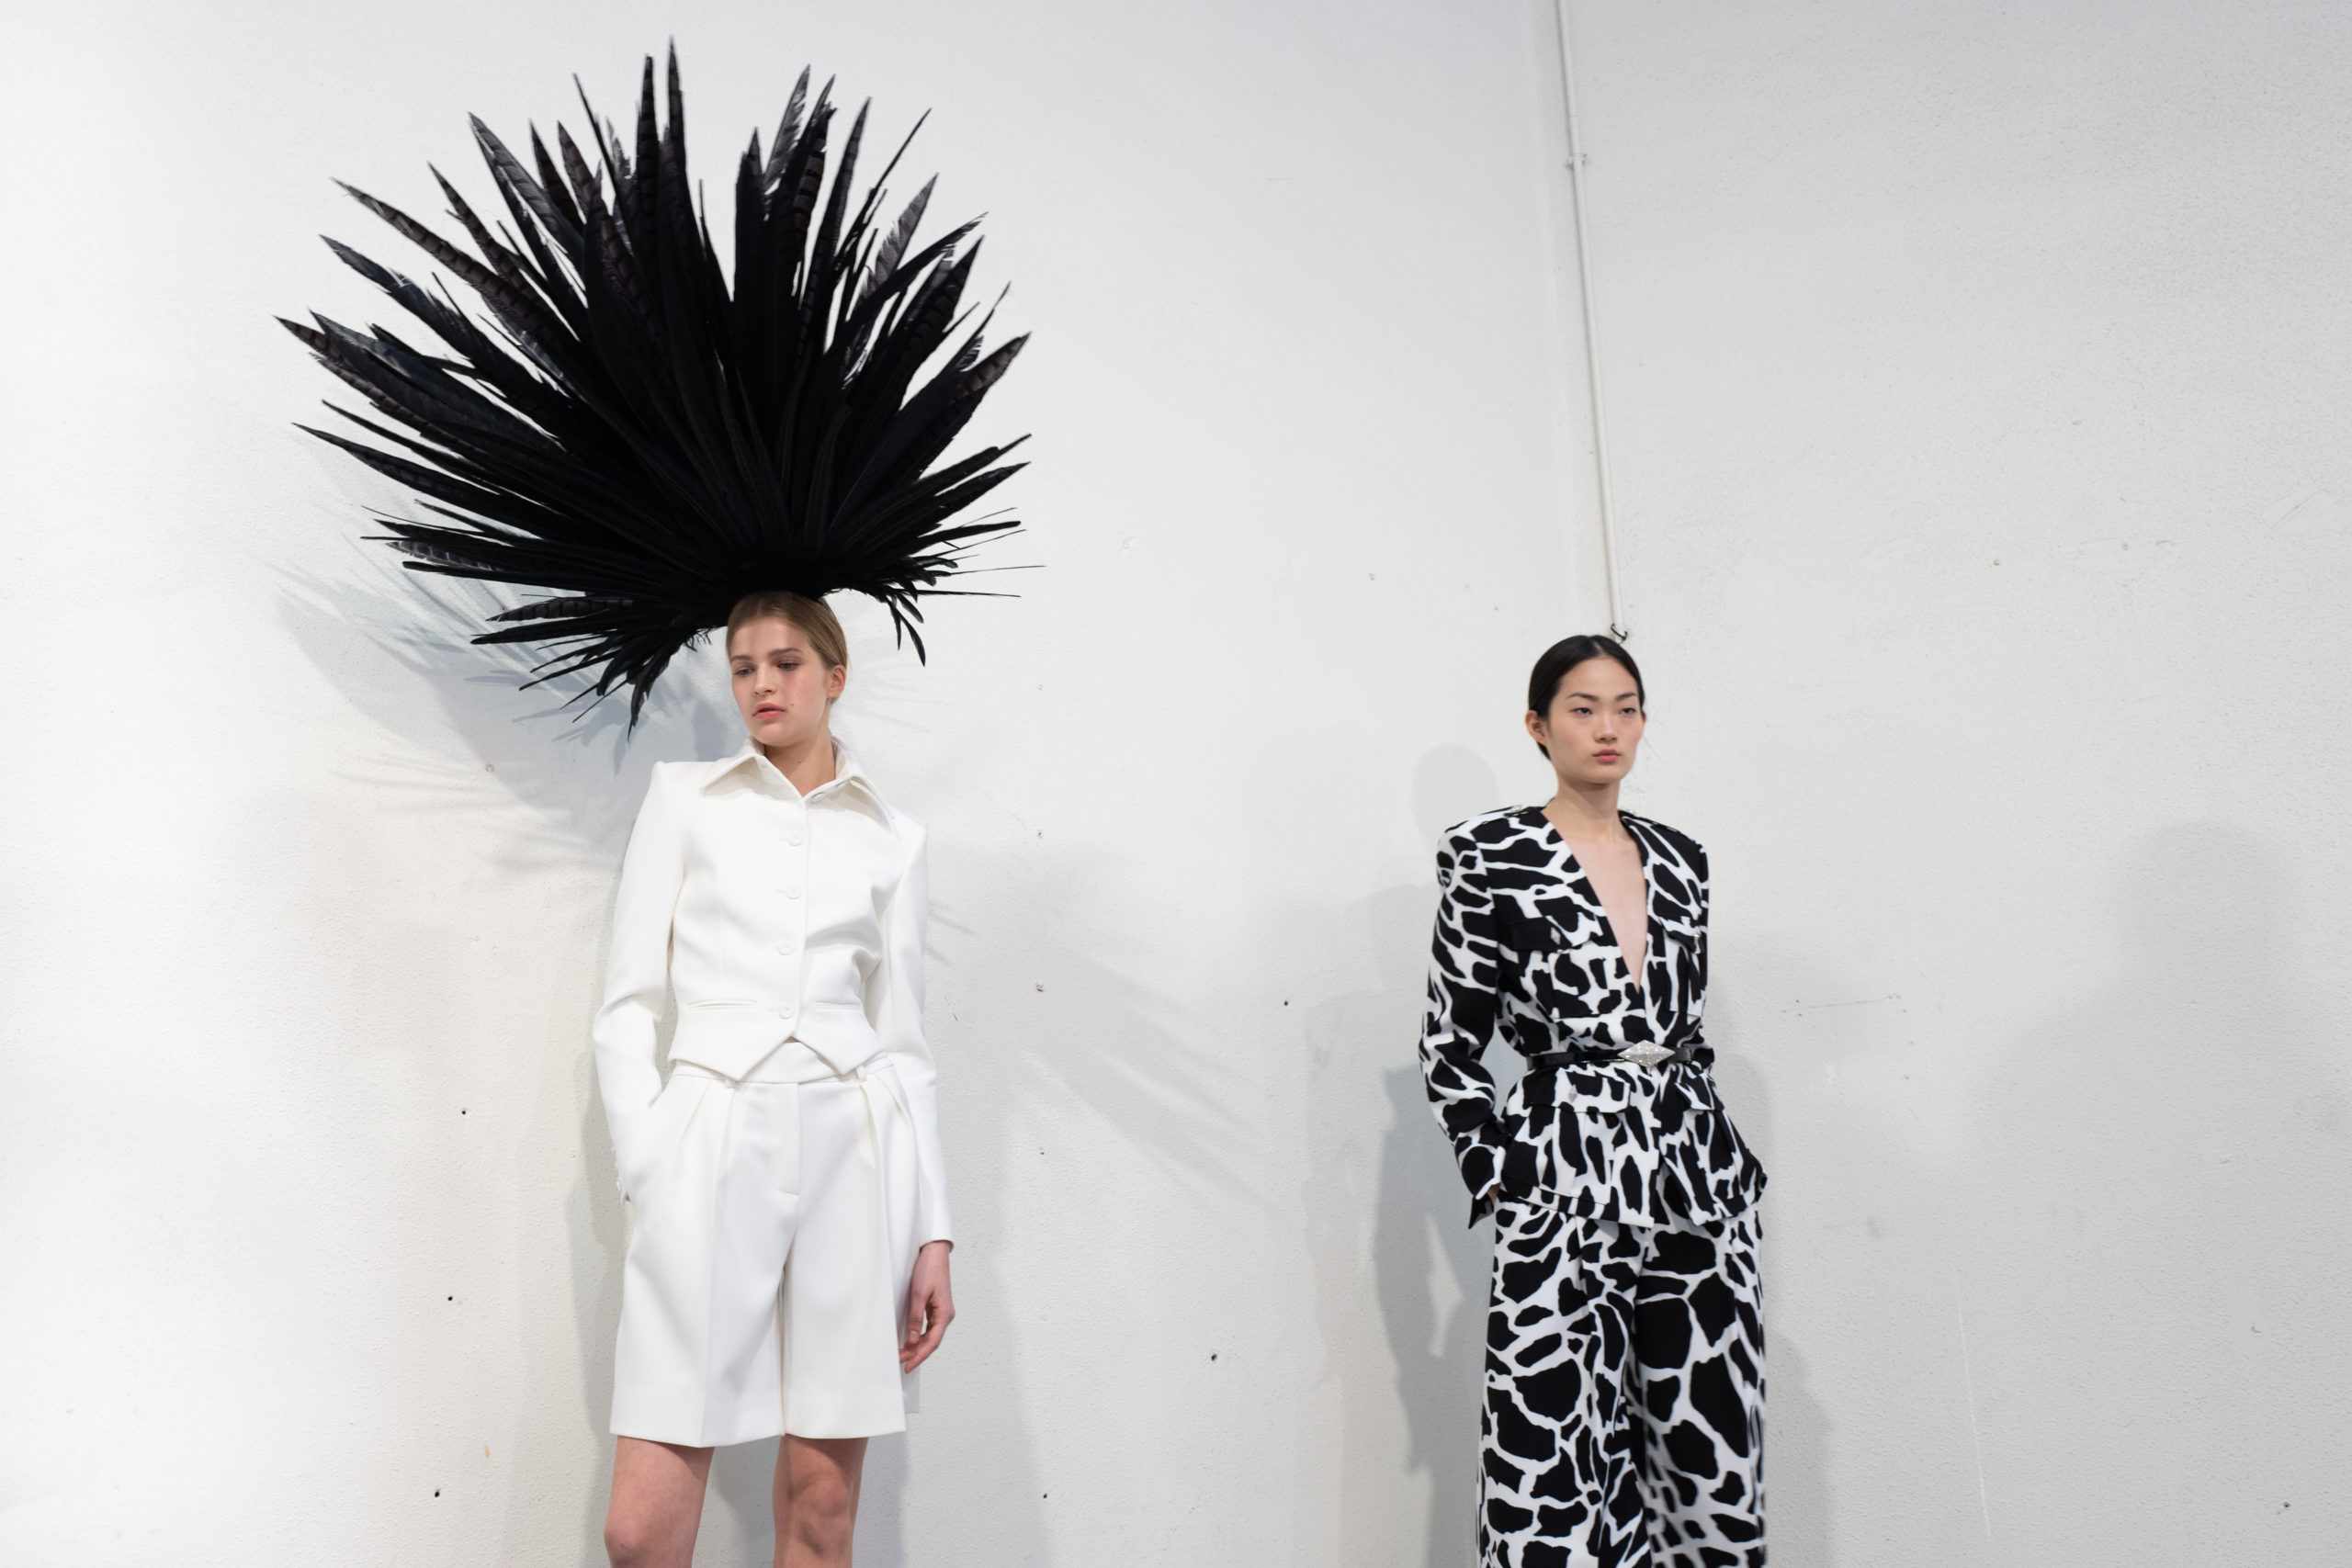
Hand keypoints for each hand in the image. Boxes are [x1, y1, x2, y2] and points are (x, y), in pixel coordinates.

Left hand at [900, 1240, 954, 1372]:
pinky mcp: (936, 1307)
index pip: (932, 1342)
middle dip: (916, 1353)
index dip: (920, 1356)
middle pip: (931, 1341)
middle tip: (900, 1362)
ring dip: (917, 1346)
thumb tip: (911, 1340)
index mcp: (945, 1314)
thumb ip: (915, 1318)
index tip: (908, 1366)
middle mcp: (945, 1315)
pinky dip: (919, 1336)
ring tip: (902, 1354)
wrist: (934, 1252)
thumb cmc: (928, 1269)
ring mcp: (942, 1311)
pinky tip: (910, 1341)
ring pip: (930, 1335)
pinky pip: (929, 1327)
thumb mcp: (918, 1294)